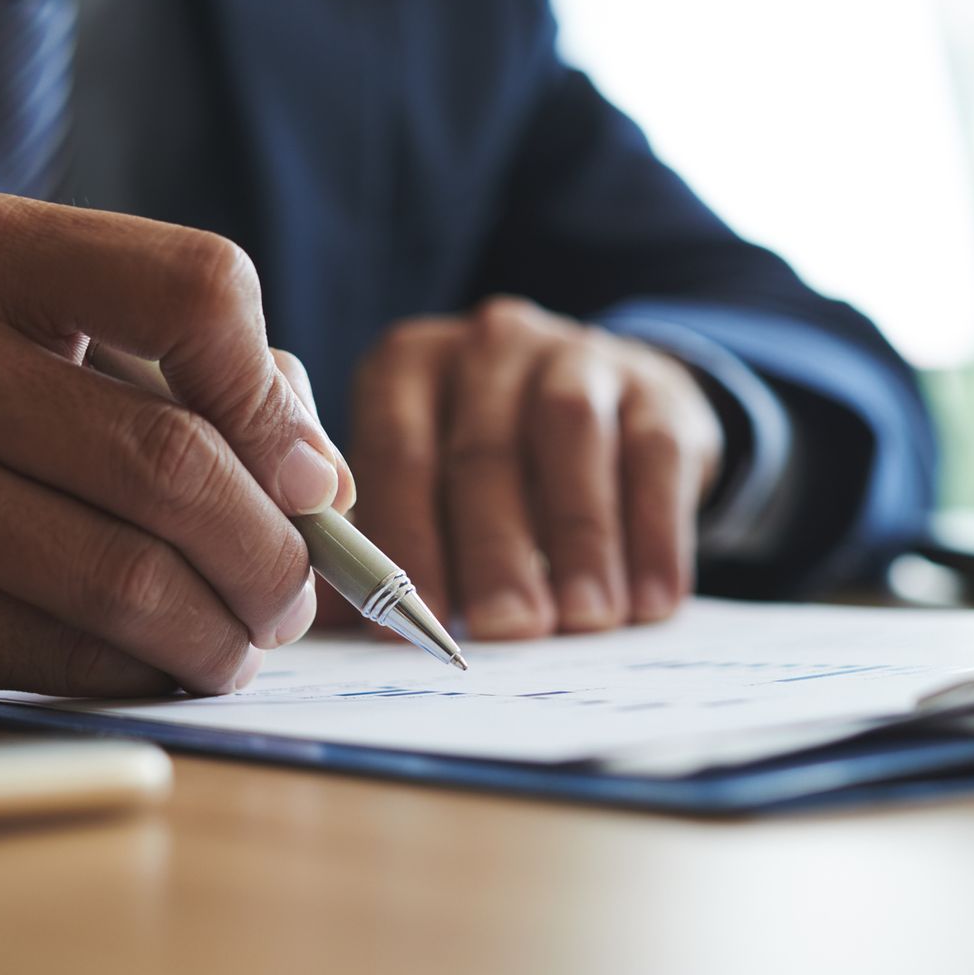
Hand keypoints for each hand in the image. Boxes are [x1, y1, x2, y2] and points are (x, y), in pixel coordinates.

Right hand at [0, 195, 352, 710]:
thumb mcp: (42, 338)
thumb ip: (193, 379)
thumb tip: (323, 485)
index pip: (194, 289)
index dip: (275, 396)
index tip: (305, 476)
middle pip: (172, 462)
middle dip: (271, 552)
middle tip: (294, 596)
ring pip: (127, 578)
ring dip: (219, 632)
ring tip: (240, 641)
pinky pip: (61, 654)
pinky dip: (141, 672)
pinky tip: (158, 664)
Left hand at [345, 296, 722, 638]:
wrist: (616, 411)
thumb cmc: (494, 473)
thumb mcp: (430, 487)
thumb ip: (381, 544)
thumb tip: (317, 626)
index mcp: (409, 365)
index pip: (398, 451)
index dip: (406, 539)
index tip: (411, 620)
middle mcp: (488, 344)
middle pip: (484, 450)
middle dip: (494, 551)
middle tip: (506, 631)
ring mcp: (577, 354)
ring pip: (571, 438)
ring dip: (578, 539)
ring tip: (583, 620)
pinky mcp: (656, 385)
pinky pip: (654, 454)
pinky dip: (652, 533)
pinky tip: (651, 601)